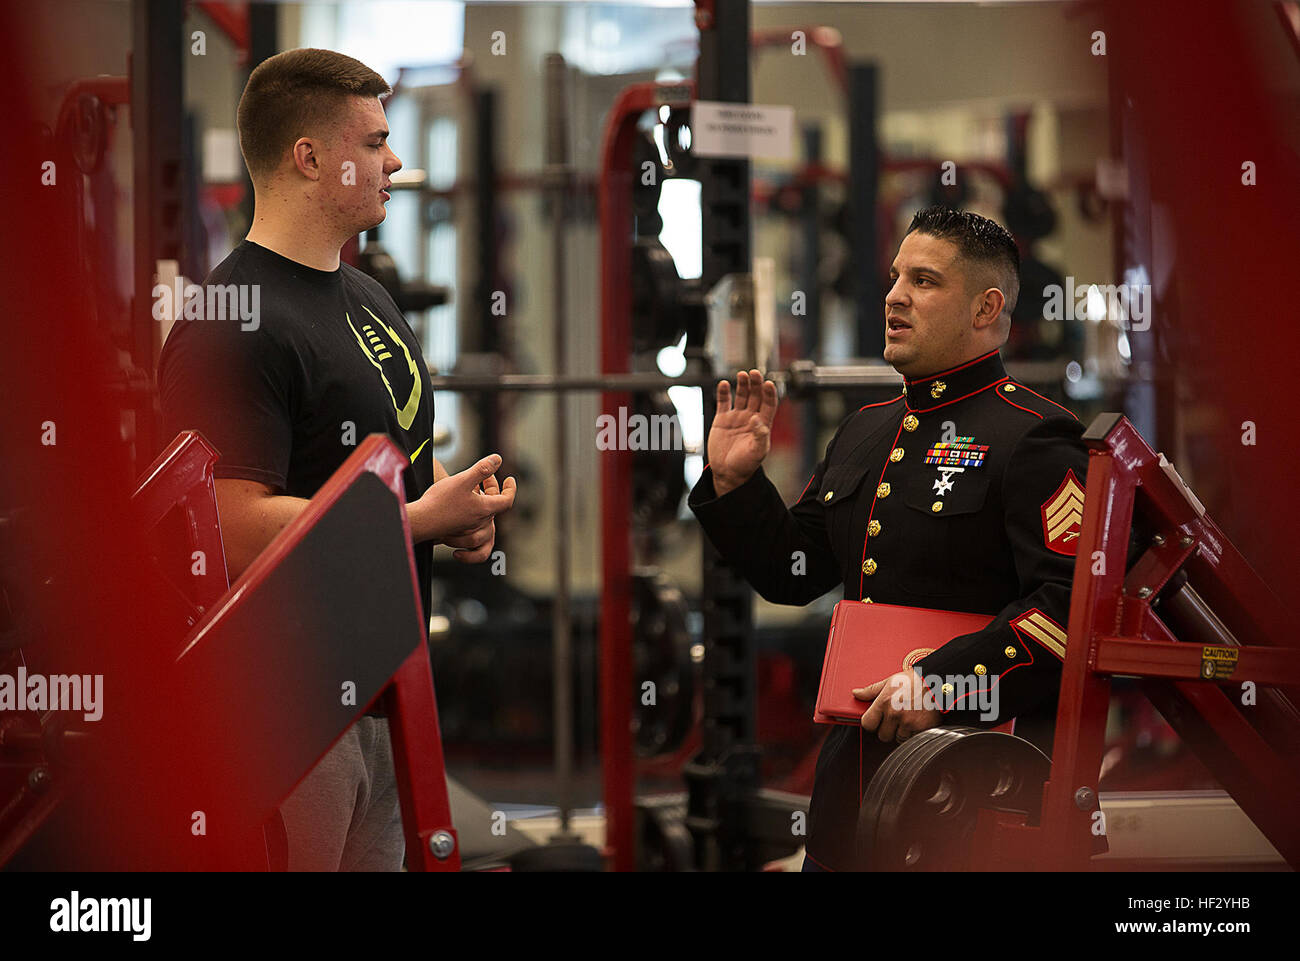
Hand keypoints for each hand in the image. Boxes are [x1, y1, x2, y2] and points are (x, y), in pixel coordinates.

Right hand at [410, 453, 516, 546]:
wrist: (420, 522)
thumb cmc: (440, 502)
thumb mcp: (463, 480)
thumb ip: (482, 469)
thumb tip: (498, 459)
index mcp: (485, 510)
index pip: (507, 501)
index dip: (511, 489)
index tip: (510, 478)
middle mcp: (479, 521)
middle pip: (494, 503)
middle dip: (492, 487)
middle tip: (483, 475)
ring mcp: (468, 527)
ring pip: (482, 510)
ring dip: (482, 496)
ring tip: (471, 484)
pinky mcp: (457, 529)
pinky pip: (471, 517)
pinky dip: (471, 504)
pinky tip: (460, 496)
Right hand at [708, 369, 778, 495]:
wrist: (727, 472)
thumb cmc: (746, 465)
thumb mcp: (757, 452)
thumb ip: (759, 435)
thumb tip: (756, 419)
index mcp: (762, 424)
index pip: (769, 404)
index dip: (769, 393)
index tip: (768, 384)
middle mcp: (751, 418)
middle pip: (755, 396)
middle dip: (756, 384)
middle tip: (754, 373)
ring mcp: (736, 417)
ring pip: (741, 395)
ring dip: (742, 384)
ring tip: (741, 375)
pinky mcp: (722, 419)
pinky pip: (723, 402)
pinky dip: (723, 392)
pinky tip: (724, 384)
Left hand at [854, 671, 941, 742]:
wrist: (938, 681)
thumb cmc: (914, 680)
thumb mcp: (889, 681)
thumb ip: (871, 690)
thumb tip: (856, 693)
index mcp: (884, 702)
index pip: (867, 724)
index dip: (871, 723)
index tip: (876, 720)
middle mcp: (895, 714)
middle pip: (882, 735)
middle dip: (887, 729)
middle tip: (895, 718)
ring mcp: (908, 723)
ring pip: (898, 739)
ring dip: (902, 732)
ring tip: (908, 717)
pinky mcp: (922, 729)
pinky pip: (912, 739)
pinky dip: (914, 733)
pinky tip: (917, 721)